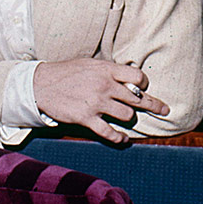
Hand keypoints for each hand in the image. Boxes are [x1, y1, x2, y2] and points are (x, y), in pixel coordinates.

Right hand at [33, 58, 169, 142]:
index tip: (143, 88)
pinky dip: (119, 138)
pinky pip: (110, 132)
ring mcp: (96, 103)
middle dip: (153, 105)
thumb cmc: (64, 73)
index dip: (144, 83)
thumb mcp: (87, 64)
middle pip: (138, 98)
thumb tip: (125, 76)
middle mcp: (104, 86)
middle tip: (163, 109)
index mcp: (105, 70)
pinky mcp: (86, 118)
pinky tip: (123, 139)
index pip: (137, 77)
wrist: (39, 85)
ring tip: (128, 120)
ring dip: (129, 119)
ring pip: (127, 115)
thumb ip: (107, 70)